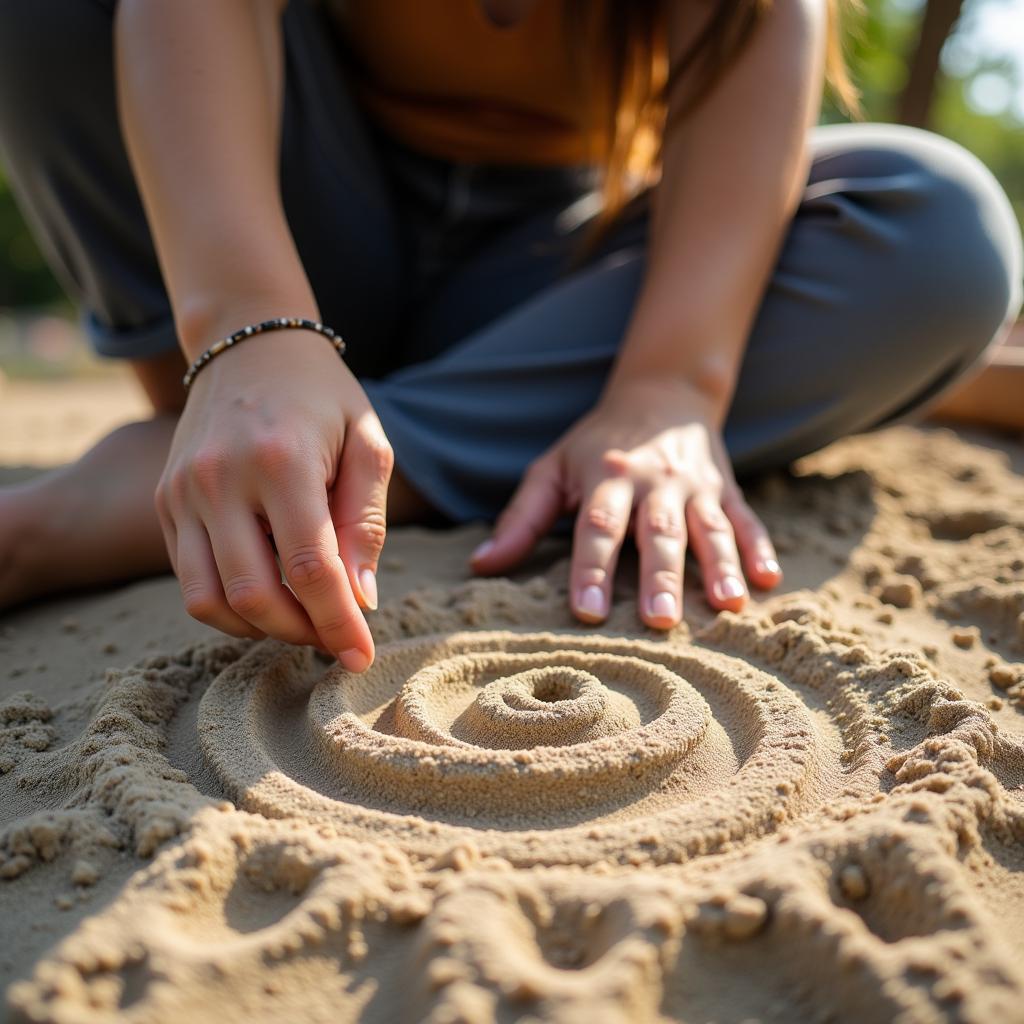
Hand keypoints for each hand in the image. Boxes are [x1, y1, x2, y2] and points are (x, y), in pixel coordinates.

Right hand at [155, 329, 392, 670]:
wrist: (249, 344)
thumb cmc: (324, 397)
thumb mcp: (368, 444)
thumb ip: (365, 521)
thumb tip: (360, 601)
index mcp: (281, 461)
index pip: (312, 569)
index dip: (339, 624)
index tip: (362, 657)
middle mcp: (220, 478)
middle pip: (255, 596)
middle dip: (302, 633)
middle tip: (333, 637)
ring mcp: (182, 491)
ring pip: (210, 601)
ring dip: (260, 629)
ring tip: (301, 620)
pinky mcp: (165, 500)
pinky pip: (188, 579)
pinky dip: (228, 606)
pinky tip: (267, 593)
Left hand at [470, 376, 781, 627]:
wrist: (662, 394)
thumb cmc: (595, 444)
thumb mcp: (553, 469)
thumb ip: (522, 519)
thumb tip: (481, 567)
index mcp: (607, 476)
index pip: (598, 527)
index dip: (591, 568)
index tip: (587, 612)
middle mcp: (654, 481)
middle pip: (658, 532)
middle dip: (661, 577)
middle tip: (660, 622)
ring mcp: (696, 486)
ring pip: (710, 529)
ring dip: (720, 567)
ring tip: (728, 606)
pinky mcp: (726, 491)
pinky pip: (747, 521)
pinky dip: (761, 549)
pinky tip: (769, 582)